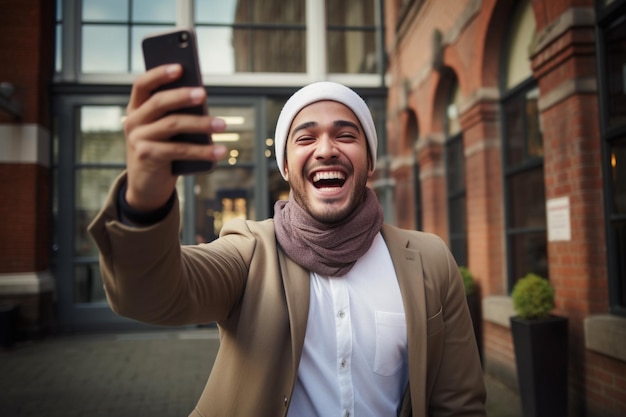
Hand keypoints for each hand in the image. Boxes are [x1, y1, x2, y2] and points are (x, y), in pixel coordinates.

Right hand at [123, 64, 227, 210]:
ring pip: (172, 125)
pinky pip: (179, 150)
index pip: (143, 84)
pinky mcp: (147, 157)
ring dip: (201, 123)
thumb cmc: (162, 151)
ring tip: (223, 125)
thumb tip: (202, 100)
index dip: (159, 74)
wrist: (147, 186)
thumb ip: (176, 114)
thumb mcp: (166, 131)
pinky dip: (203, 151)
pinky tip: (219, 151)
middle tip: (204, 94)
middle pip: (159, 102)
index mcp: (137, 109)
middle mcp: (133, 121)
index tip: (180, 67)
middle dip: (183, 96)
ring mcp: (138, 139)